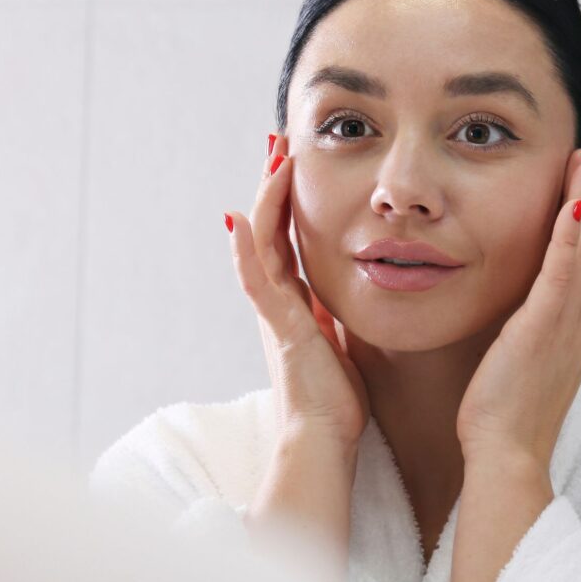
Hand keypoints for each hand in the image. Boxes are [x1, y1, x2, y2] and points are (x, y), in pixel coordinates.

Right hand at [225, 133, 369, 453]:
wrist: (323, 438)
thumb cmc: (334, 399)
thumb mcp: (339, 343)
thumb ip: (332, 315)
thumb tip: (342, 293)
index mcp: (294, 301)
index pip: (286, 236)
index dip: (288, 199)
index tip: (295, 163)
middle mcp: (277, 300)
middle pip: (268, 228)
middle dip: (273, 185)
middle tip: (280, 143)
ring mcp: (272, 312)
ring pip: (260, 243)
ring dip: (265, 199)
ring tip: (275, 159)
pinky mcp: (277, 327)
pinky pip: (255, 282)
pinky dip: (245, 250)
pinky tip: (238, 218)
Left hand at [455, 145, 580, 469]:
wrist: (506, 455)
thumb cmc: (501, 415)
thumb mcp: (512, 361)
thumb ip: (515, 330)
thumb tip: (505, 310)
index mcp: (568, 329)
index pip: (580, 262)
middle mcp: (577, 323)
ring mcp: (566, 326)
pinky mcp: (545, 330)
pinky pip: (562, 275)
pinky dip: (570, 238)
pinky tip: (572, 205)